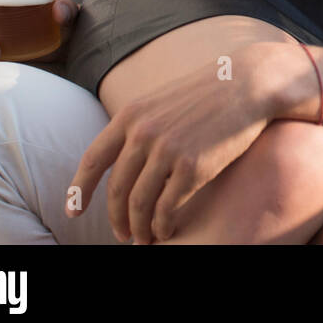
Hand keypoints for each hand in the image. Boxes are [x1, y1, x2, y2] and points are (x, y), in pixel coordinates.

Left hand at [66, 40, 312, 243]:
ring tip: (143, 238)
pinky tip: (166, 229)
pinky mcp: (194, 167)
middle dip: (116, 218)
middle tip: (122, 234)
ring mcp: (168, 150)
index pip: (93, 160)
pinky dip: (162, 224)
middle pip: (116, 189)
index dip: (78, 191)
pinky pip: (167, 207)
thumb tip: (121, 159)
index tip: (72, 212)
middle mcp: (143, 133)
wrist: (250, 83)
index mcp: (131, 115)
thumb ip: (140, 125)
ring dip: (138, 227)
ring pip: (139, 204)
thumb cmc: (209, 93)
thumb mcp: (163, 100)